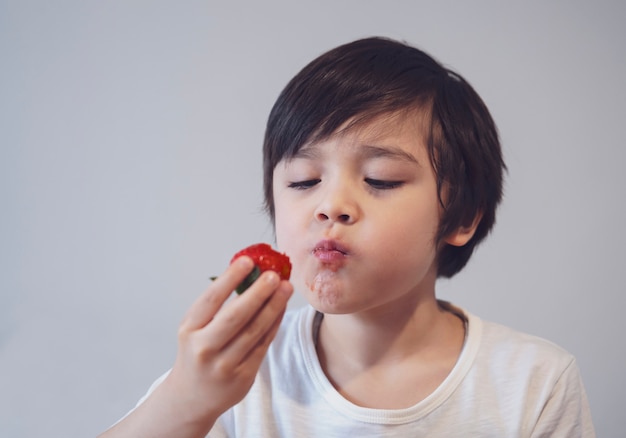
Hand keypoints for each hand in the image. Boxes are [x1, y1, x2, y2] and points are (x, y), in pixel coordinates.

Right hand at [153, 255, 292, 432]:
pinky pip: (263, 344)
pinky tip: (282, 307)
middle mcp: (205, 348)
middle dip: (257, 293)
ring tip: (286, 288)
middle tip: (274, 274)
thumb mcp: (195, 328)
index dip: (229, 278)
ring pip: (254, 331)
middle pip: (235, 317)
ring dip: (273, 307)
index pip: (211, 300)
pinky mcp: (243, 377)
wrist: (191, 397)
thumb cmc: (197, 351)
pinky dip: (275, 323)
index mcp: (189, 330)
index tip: (247, 260)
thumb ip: (217, 306)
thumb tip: (250, 273)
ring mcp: (224, 365)